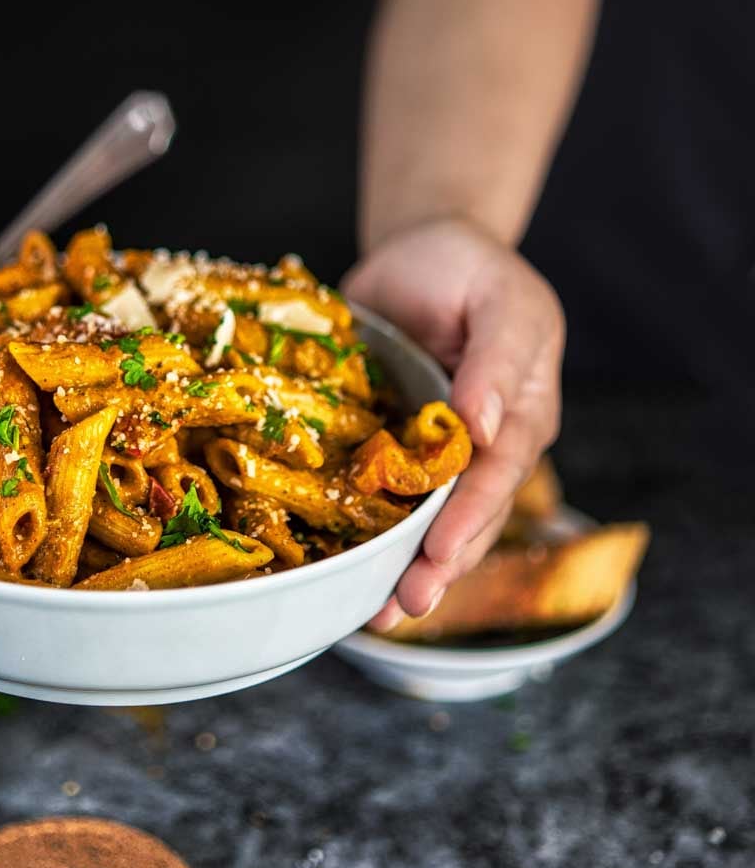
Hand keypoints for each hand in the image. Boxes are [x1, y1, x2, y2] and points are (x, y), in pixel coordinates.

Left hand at [340, 217, 563, 630]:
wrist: (424, 251)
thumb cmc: (471, 270)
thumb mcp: (501, 299)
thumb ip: (497, 358)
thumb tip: (484, 424)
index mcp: (520, 414)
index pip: (498, 476)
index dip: (470, 518)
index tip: (440, 555)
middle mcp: (485, 446)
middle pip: (468, 516)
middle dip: (439, 564)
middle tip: (404, 605)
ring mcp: (440, 454)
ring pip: (430, 521)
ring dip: (405, 568)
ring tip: (378, 616)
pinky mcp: (396, 449)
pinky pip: (387, 499)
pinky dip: (371, 537)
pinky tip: (346, 573)